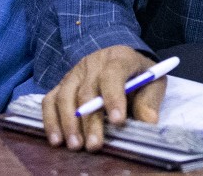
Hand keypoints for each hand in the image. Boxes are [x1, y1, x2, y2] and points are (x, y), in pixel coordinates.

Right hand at [42, 45, 162, 151]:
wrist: (120, 60)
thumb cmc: (138, 74)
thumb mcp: (152, 82)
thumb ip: (149, 101)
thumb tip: (148, 121)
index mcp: (119, 57)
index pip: (113, 74)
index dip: (114, 97)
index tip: (118, 121)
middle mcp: (93, 62)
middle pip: (87, 91)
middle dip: (90, 121)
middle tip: (94, 145)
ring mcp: (74, 72)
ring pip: (65, 96)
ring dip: (68, 123)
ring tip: (76, 145)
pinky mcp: (62, 84)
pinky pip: (50, 100)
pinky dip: (51, 120)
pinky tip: (56, 139)